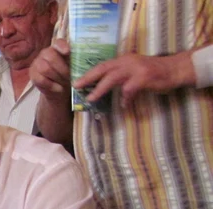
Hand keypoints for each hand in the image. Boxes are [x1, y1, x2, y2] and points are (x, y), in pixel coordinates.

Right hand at [30, 39, 70, 99]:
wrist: (59, 89)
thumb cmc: (67, 75)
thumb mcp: (73, 67)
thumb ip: (76, 61)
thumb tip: (84, 60)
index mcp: (57, 48)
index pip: (58, 43)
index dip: (62, 46)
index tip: (67, 52)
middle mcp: (45, 53)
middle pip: (51, 57)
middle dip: (62, 68)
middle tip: (70, 76)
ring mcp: (37, 63)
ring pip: (45, 68)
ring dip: (57, 77)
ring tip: (64, 83)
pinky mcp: (32, 75)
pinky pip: (41, 80)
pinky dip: (52, 85)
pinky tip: (58, 88)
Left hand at [75, 52, 195, 107]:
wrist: (175, 69)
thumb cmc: (153, 72)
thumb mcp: (133, 70)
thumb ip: (119, 76)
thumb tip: (101, 88)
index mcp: (123, 59)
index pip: (102, 65)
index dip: (88, 73)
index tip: (76, 81)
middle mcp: (127, 61)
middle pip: (103, 68)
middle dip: (88, 77)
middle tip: (76, 86)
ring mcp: (136, 69)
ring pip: (112, 78)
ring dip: (100, 89)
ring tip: (90, 98)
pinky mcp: (144, 77)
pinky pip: (129, 90)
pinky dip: (125, 99)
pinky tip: (124, 106)